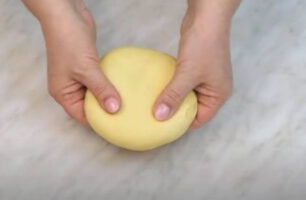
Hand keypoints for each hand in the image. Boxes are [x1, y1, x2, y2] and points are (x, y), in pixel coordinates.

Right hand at [37, 1, 120, 124]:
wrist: (67, 15)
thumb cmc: (69, 42)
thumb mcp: (86, 69)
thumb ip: (101, 90)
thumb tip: (114, 109)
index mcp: (63, 94)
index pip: (82, 116)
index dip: (98, 122)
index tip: (117, 127)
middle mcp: (70, 88)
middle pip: (90, 106)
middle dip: (106, 111)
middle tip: (126, 117)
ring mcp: (79, 77)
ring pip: (96, 94)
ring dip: (109, 97)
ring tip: (128, 106)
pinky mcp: (87, 67)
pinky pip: (100, 81)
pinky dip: (109, 84)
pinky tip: (123, 88)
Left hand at [153, 9, 233, 128]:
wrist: (206, 18)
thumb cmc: (203, 46)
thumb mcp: (187, 74)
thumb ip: (174, 96)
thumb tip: (159, 116)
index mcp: (218, 95)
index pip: (200, 119)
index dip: (182, 125)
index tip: (163, 129)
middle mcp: (213, 89)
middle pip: (192, 108)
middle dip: (176, 113)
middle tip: (156, 119)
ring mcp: (204, 78)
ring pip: (186, 96)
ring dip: (173, 99)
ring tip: (154, 107)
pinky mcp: (195, 68)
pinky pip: (182, 84)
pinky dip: (172, 87)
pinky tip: (158, 90)